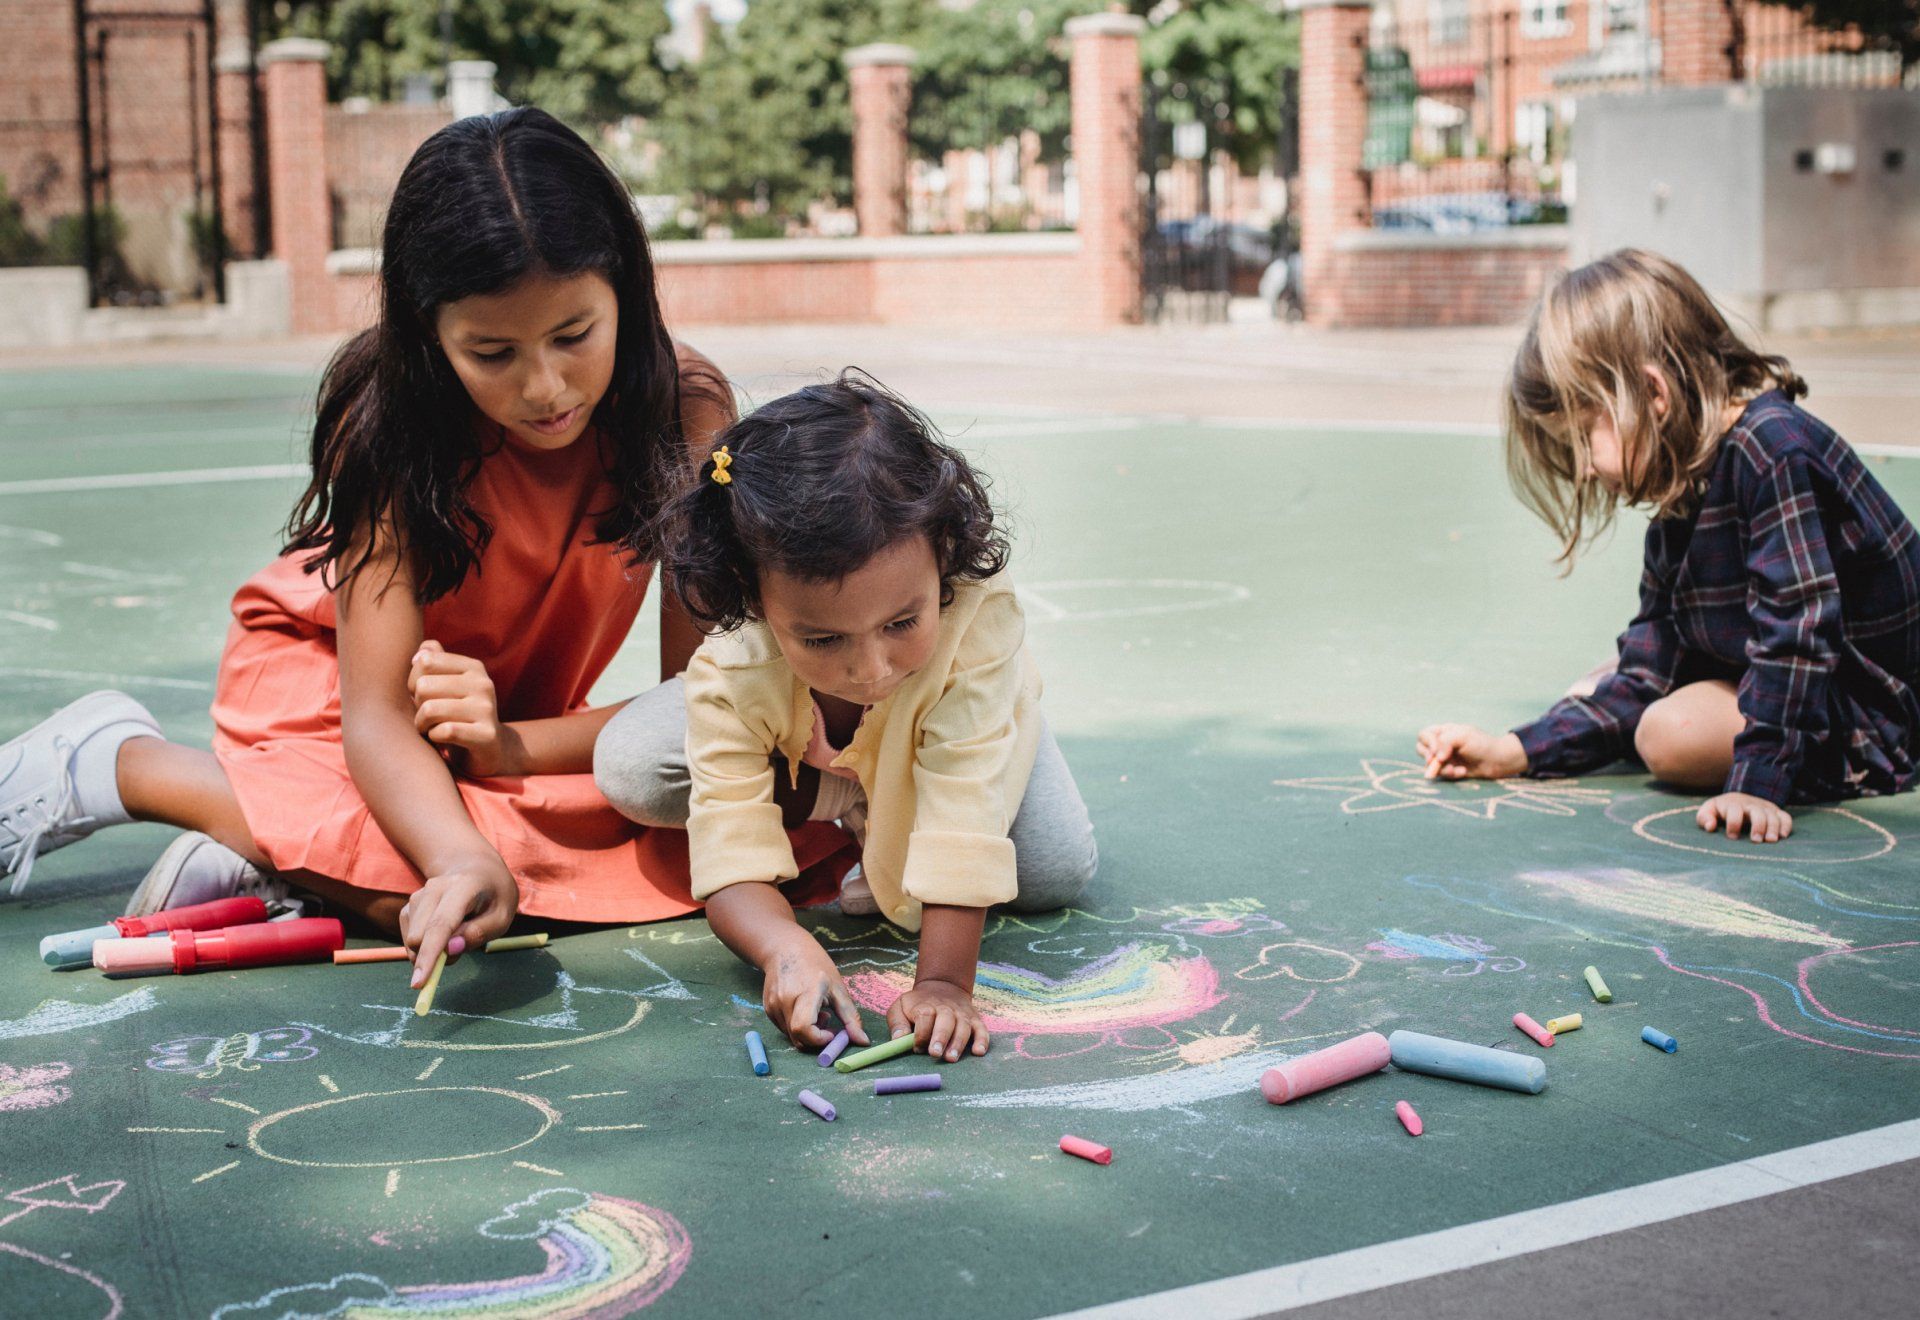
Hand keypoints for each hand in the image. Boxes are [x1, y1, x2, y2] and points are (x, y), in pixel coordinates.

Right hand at [399, 859, 518, 987]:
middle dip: (433, 958)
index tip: (419, 982)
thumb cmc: (493, 896)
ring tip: (457, 935)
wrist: (475, 870)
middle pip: (419, 936)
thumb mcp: (502, 916)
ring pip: (412, 940)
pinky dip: (424, 947)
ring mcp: (418, 896)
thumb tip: (450, 950)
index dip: (430, 954)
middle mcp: (434, 889)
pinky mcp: (409, 907)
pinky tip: (442, 934)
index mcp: (462, 887)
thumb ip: (479, 932)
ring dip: (431, 951)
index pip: (441, 924)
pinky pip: (409, 939)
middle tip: (460, 951)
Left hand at [409, 641, 524, 777]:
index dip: (413, 681)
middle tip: (426, 716)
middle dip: (416, 705)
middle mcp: (483, 684)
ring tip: (429, 728)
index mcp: (473, 667)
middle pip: (423, 686)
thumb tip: (421, 652)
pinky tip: (441, 740)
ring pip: (430, 709)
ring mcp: (487, 710)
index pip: (426, 661)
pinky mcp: (487, 735)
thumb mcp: (448, 685)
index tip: (423, 695)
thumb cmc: (459, 714)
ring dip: (421, 724)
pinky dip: (434, 738)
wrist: (491, 750)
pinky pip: (444, 732)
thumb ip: (435, 662)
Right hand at [760, 931, 869, 1051]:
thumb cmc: (816, 965)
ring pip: (791, 1036)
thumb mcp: (838, 987)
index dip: (819, 1039)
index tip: (832, 1033)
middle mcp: (785, 1000)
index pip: (804, 1028)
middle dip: (816, 1039)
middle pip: (798, 1038)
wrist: (785, 948)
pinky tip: (804, 1010)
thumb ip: (850, 1017)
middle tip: (827, 1021)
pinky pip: (784, 1029)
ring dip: (807, 1033)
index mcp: (806, 992)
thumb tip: (863, 1041)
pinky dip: (797, 1027)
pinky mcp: (768, 1009)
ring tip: (817, 1012)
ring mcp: (773, 1005)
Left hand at [886, 977, 989, 1062]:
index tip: (917, 1047)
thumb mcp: (900, 1006)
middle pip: (945, 1021)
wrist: (942, 987)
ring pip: (963, 1027)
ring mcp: (962, 1015)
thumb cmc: (917, 1005)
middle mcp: (946, 1009)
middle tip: (935, 1054)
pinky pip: (982, 1029)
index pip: (925, 1016)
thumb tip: (898, 1039)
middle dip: (940, 1038)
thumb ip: (897, 1022)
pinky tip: (979, 1052)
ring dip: (958, 1043)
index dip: (921, 1033)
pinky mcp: (975, 1020)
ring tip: (951, 1058)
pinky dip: (982, 1040)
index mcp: (926, 1006)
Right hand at [1416, 724, 1528, 779]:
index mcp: (1444, 731)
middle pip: (1421, 749)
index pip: (1424, 735)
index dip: (1427, 743)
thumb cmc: (1481, 744)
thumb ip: (1445, 742)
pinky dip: (1451, 774)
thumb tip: (1435, 757)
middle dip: (1429, 758)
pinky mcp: (1451, 769)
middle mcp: (1441, 744)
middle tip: (1436, 762)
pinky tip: (1463, 772)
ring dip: (1442, 769)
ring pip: (1431, 765)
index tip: (1436, 751)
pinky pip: (1442, 774)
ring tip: (1456, 770)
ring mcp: (1445, 758)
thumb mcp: (1463, 736)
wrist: (1498, 760)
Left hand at [1697, 792, 1793, 842]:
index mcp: (1732, 804)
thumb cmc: (1720, 810)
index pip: (1735, 810)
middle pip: (1757, 812)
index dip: (1734, 823)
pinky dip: (1786, 825)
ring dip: (1773, 827)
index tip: (1732, 837)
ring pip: (1772, 815)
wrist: (1736, 799)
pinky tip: (1783, 836)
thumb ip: (1704, 818)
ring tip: (1770, 841)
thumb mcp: (1708, 811)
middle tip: (1756, 840)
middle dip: (1758, 825)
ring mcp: (1764, 807)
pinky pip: (1785, 817)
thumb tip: (1710, 827)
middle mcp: (1750, 804)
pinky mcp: (1775, 812)